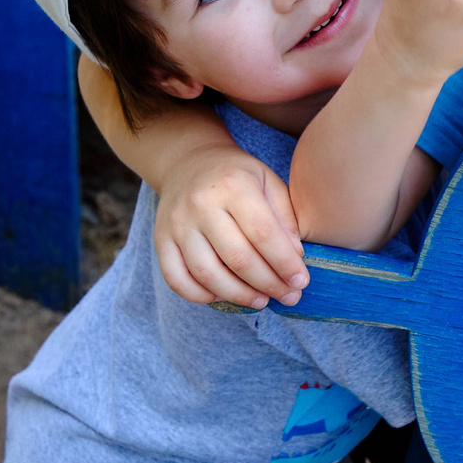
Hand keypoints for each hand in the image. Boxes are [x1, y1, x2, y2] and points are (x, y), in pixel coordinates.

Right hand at [154, 144, 306, 308]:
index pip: (264, 234)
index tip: (301, 281)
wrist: (188, 162)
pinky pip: (176, 278)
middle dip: (268, 284)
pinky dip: (199, 295)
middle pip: (238, 258)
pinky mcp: (161, 240)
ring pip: (207, 273)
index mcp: (234, 186)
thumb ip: (285, 219)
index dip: (285, 263)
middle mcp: (201, 205)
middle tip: (289, 296)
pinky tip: (223, 296)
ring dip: (238, 295)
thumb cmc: (237, 176)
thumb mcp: (269, 183)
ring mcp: (177, 224)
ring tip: (261, 300)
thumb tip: (295, 259)